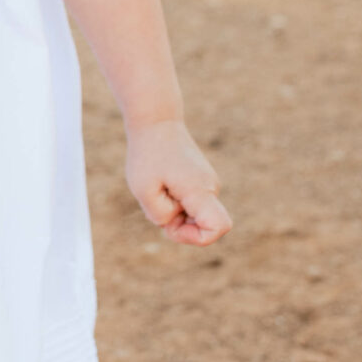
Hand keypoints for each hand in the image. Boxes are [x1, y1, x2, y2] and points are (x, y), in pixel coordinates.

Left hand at [126, 118, 230, 245]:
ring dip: (173, 212)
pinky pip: (191, 205)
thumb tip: (174, 222)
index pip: (218, 227)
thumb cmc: (148, 154)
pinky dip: (174, 203)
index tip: (171, 225)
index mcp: (200, 190)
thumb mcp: (143, 190)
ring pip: (194, 216)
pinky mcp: (202, 181)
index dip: (196, 238)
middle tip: (155, 202)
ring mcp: (209, 184)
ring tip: (157, 189)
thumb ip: (160, 215)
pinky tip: (162, 186)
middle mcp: (211, 188)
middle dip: (177, 225)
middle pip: (202, 227)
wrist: (157, 122)